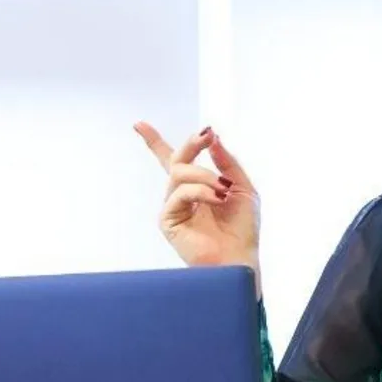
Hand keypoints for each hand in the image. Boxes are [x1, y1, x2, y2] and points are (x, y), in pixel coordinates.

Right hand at [134, 122, 260, 284]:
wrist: (239, 257)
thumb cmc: (243, 228)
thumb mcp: (243, 188)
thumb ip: (228, 162)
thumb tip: (213, 137)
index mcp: (197, 186)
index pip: (171, 160)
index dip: (153, 141)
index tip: (138, 124)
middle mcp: (181, 194)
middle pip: (176, 160)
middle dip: (191, 144)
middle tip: (206, 135)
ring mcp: (173, 206)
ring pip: (180, 173)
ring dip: (205, 175)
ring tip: (224, 189)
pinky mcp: (168, 219)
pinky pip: (180, 194)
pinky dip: (202, 192)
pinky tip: (218, 199)